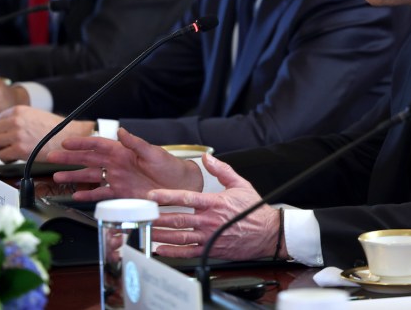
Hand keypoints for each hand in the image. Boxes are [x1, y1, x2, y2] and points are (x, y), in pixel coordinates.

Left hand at [0, 106, 92, 162]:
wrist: (71, 136)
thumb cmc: (56, 128)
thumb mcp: (35, 115)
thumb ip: (18, 118)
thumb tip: (2, 127)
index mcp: (19, 110)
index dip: (1, 130)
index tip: (5, 135)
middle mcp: (16, 121)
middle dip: (0, 139)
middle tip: (9, 144)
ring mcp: (17, 135)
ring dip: (2, 149)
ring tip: (13, 150)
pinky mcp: (19, 149)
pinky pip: (2, 155)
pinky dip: (7, 158)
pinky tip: (17, 157)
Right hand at [49, 128, 202, 201]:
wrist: (180, 185)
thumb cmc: (169, 166)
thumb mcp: (153, 152)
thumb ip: (136, 143)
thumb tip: (122, 132)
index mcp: (123, 152)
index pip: (98, 145)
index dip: (82, 143)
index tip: (66, 143)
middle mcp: (117, 164)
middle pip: (88, 160)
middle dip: (70, 159)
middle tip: (52, 157)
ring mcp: (117, 179)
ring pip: (91, 177)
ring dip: (74, 177)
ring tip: (57, 177)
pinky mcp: (121, 193)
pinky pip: (101, 193)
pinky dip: (89, 195)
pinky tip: (77, 195)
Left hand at [149, 156, 280, 261]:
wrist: (268, 233)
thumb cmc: (254, 210)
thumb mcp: (240, 184)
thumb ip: (222, 170)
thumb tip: (208, 158)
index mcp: (214, 203)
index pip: (186, 198)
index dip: (166, 196)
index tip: (151, 195)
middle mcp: (209, 220)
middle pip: (178, 219)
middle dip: (157, 217)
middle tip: (142, 215)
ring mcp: (209, 236)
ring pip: (179, 237)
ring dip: (161, 235)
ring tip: (147, 231)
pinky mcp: (211, 249)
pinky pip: (188, 252)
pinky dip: (172, 252)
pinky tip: (160, 249)